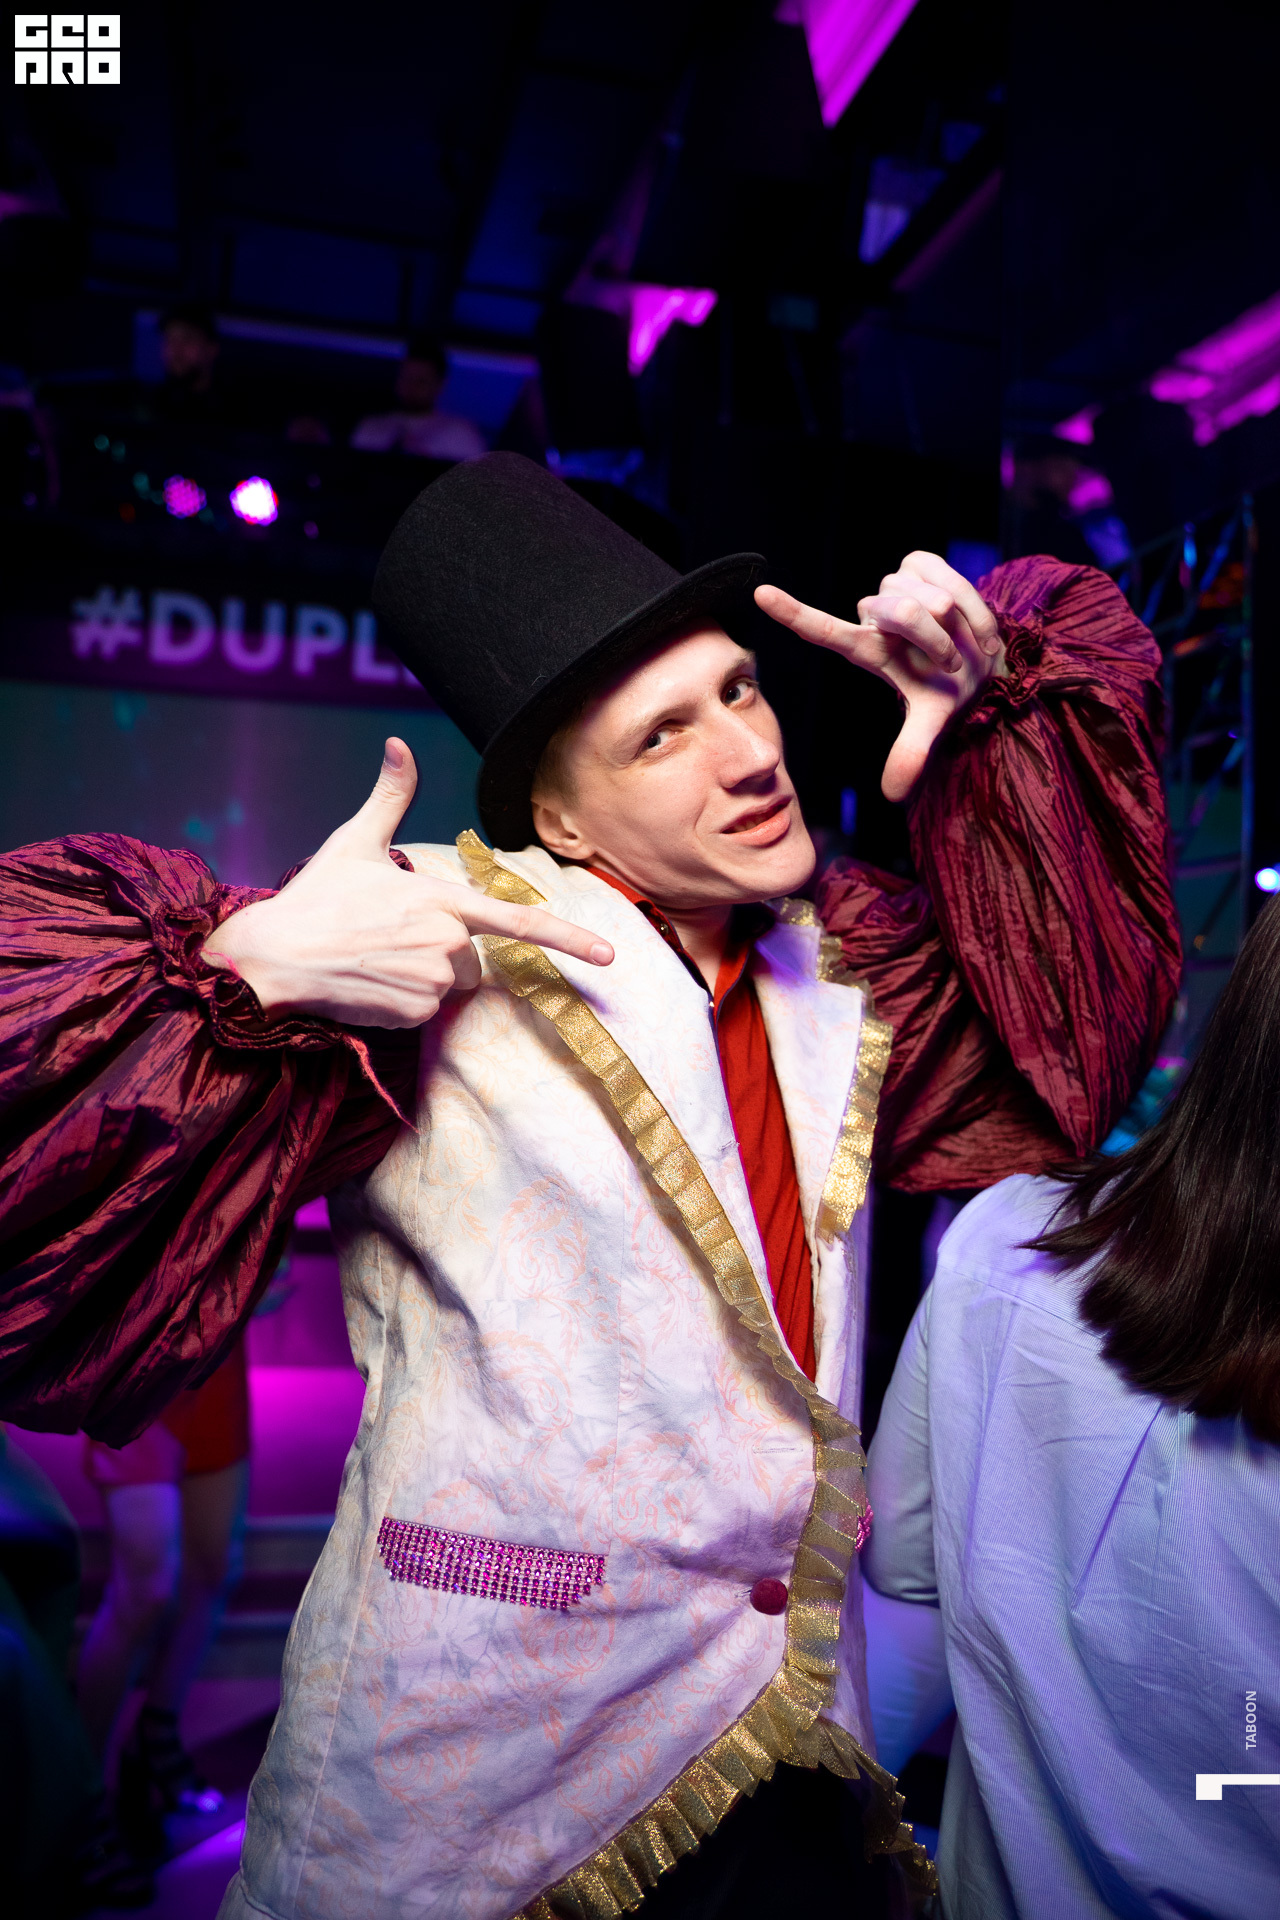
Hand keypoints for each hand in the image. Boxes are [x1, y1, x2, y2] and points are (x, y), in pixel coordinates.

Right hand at [202, 739, 613, 1027]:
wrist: (270, 959)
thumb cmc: (314, 899)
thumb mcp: (355, 842)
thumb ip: (391, 797)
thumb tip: (400, 743)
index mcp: (440, 898)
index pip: (518, 921)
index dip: (569, 939)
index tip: (609, 956)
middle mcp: (445, 942)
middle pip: (470, 954)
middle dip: (440, 948)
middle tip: (386, 936)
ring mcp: (431, 982)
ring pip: (448, 983)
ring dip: (420, 974)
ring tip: (374, 959)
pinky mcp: (413, 1015)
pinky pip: (426, 1010)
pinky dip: (402, 1000)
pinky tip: (368, 984)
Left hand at [755, 551, 1003, 800]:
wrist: (987, 655)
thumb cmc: (949, 687)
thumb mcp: (932, 720)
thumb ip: (910, 753)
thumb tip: (892, 796)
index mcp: (868, 651)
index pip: (825, 632)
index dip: (794, 614)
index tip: (760, 595)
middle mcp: (874, 617)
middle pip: (902, 612)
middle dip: (937, 638)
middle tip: (952, 661)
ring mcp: (893, 587)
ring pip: (927, 596)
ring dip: (955, 621)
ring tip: (959, 636)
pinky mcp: (916, 563)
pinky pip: (943, 573)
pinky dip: (968, 598)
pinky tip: (967, 615)